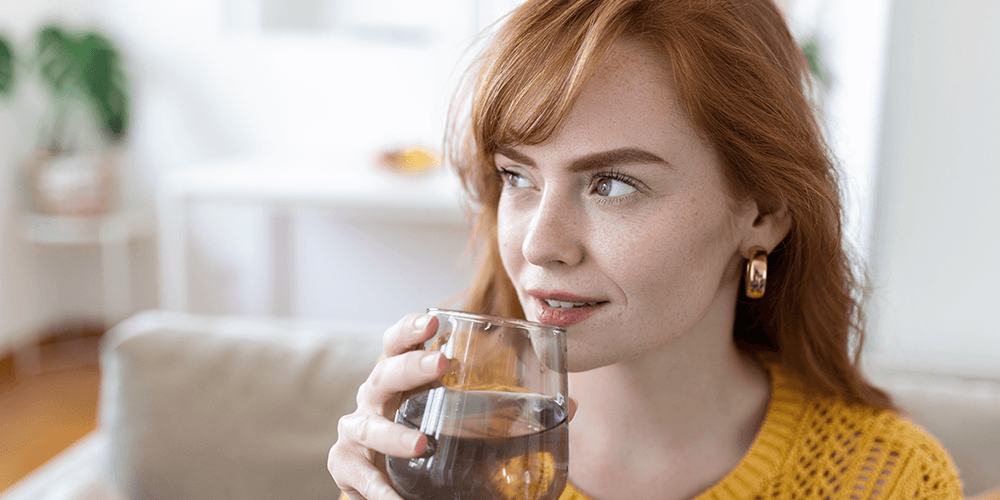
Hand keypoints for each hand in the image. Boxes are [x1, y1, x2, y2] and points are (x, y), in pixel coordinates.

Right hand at [327, 312, 579, 499]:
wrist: (388, 482)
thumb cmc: (429, 437)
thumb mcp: (467, 422)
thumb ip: (511, 414)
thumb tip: (571, 406)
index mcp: (400, 377)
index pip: (399, 343)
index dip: (412, 328)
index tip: (435, 318)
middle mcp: (374, 396)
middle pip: (386, 372)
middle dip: (413, 365)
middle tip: (444, 363)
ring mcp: (356, 430)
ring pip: (367, 426)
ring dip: (392, 434)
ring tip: (420, 444)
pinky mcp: (347, 466)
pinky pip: (360, 477)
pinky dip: (378, 491)